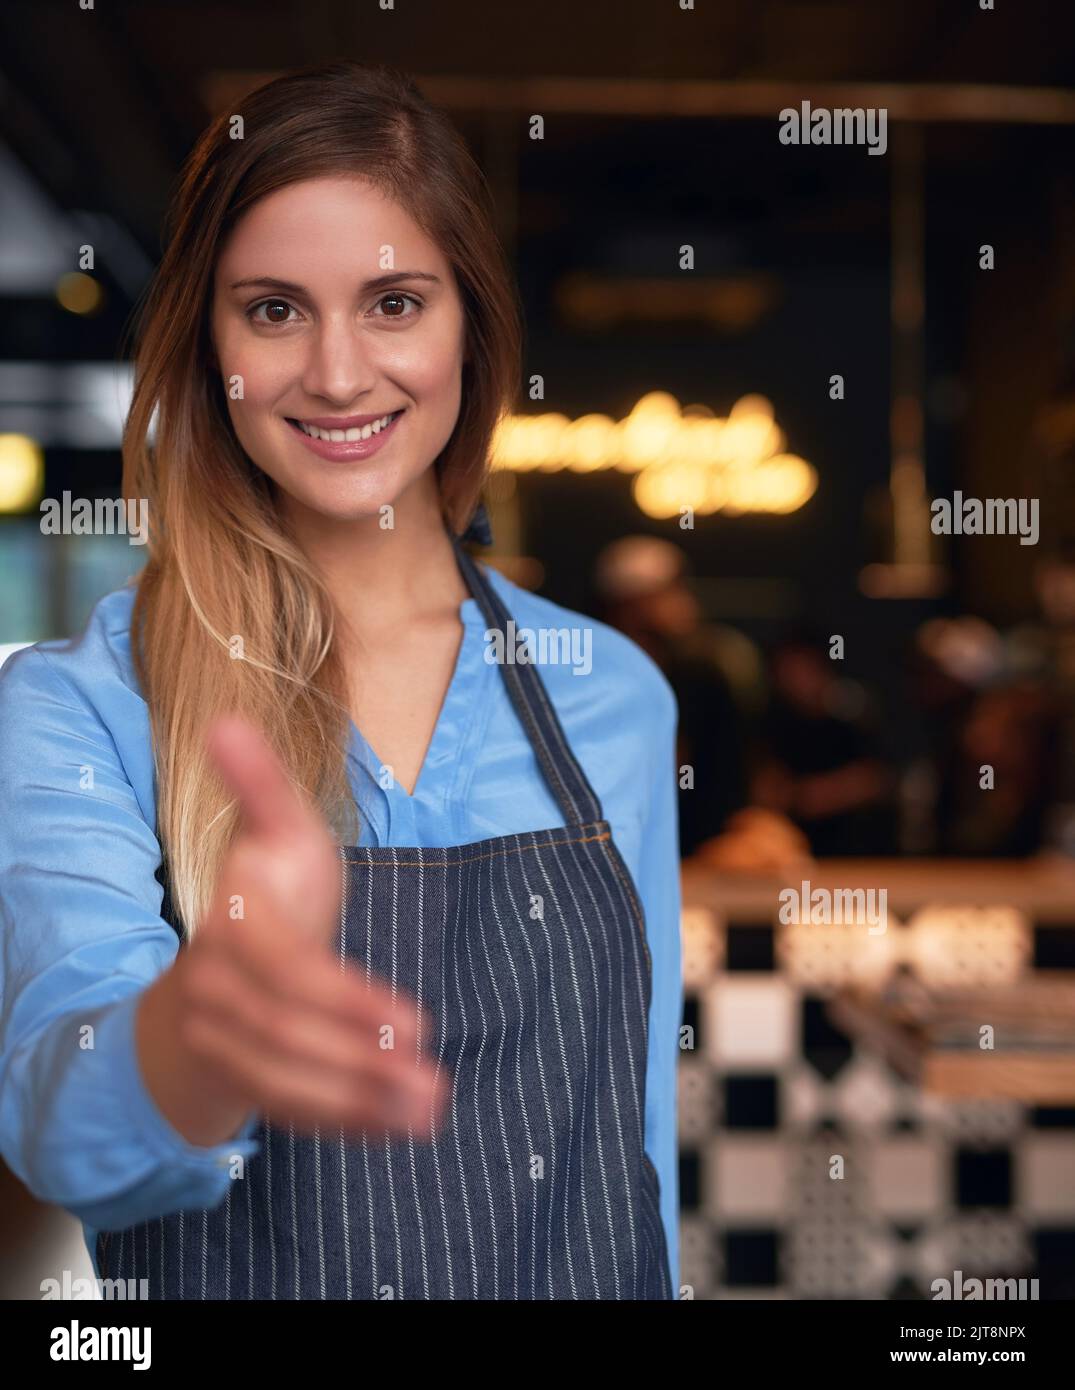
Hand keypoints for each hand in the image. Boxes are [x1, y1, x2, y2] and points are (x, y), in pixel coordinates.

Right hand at [147, 715, 448, 1144]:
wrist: (205, 968)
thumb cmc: (260, 894)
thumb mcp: (270, 834)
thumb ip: (260, 785)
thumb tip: (226, 719)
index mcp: (232, 929)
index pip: (290, 973)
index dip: (349, 999)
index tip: (414, 1020)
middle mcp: (218, 993)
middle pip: (291, 1036)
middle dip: (362, 1062)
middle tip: (433, 1079)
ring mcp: (224, 1044)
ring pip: (290, 1083)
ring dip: (361, 1102)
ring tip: (429, 1110)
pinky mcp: (243, 1083)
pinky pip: (291, 1111)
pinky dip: (347, 1123)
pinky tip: (403, 1127)